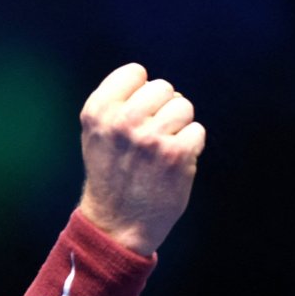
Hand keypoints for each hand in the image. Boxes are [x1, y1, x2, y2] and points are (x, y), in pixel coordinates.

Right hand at [77, 63, 205, 255]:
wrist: (117, 223)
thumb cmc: (111, 173)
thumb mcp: (97, 134)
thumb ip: (115, 103)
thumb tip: (151, 82)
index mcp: (98, 111)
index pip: (135, 72)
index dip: (141, 91)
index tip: (136, 114)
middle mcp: (121, 121)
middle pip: (163, 87)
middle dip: (163, 108)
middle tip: (152, 134)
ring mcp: (150, 138)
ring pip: (184, 106)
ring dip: (179, 126)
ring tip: (163, 148)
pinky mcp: (176, 155)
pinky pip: (197, 131)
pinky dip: (191, 146)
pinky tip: (174, 162)